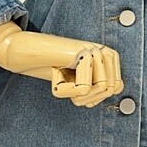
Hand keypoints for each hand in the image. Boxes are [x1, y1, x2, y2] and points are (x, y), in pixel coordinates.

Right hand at [0, 23, 123, 107]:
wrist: (31, 53)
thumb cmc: (56, 69)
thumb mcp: (81, 83)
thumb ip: (99, 89)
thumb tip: (109, 89)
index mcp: (111, 58)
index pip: (116, 88)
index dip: (94, 95)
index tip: (76, 85)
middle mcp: (107, 52)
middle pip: (109, 90)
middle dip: (86, 95)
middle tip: (67, 82)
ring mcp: (96, 51)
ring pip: (99, 89)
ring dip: (75, 91)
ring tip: (62, 75)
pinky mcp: (84, 53)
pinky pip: (84, 88)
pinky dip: (66, 89)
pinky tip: (57, 71)